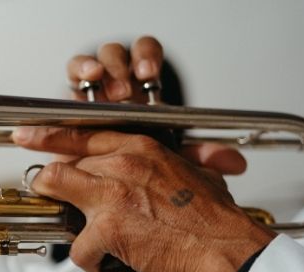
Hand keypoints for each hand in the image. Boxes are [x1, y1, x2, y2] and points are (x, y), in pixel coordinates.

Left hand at [13, 127, 274, 271]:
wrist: (225, 248)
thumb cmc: (211, 217)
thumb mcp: (192, 171)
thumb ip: (164, 162)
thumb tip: (147, 166)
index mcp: (139, 147)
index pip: (80, 134)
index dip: (46, 136)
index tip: (23, 136)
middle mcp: (121, 164)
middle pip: (61, 167)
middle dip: (59, 190)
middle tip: (70, 209)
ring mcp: (111, 195)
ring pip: (54, 191)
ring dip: (65, 219)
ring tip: (87, 236)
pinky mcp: (107, 229)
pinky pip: (77, 248)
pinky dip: (91, 262)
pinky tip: (110, 263)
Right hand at [65, 36, 246, 174]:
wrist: (102, 182)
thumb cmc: (130, 166)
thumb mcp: (165, 161)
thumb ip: (196, 158)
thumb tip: (233, 162)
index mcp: (140, 93)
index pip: (146, 58)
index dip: (147, 58)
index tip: (148, 74)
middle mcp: (116, 86)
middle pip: (120, 57)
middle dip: (123, 68)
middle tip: (125, 91)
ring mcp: (92, 92)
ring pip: (96, 61)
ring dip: (103, 70)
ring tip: (105, 88)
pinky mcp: (69, 101)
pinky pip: (72, 76)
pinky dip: (78, 72)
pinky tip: (84, 83)